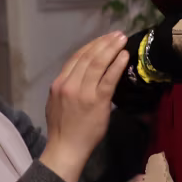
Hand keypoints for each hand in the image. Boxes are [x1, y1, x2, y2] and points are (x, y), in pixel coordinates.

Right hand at [40, 32, 128, 181]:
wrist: (66, 148)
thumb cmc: (63, 128)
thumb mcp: (56, 102)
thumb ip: (67, 86)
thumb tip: (80, 74)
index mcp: (59, 83)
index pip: (76, 58)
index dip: (91, 45)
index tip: (102, 39)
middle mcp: (69, 84)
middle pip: (88, 56)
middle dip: (104, 42)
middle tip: (116, 34)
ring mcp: (83, 92)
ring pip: (98, 63)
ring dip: (111, 48)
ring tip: (122, 39)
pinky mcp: (98, 101)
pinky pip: (109, 78)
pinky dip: (117, 65)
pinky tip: (124, 56)